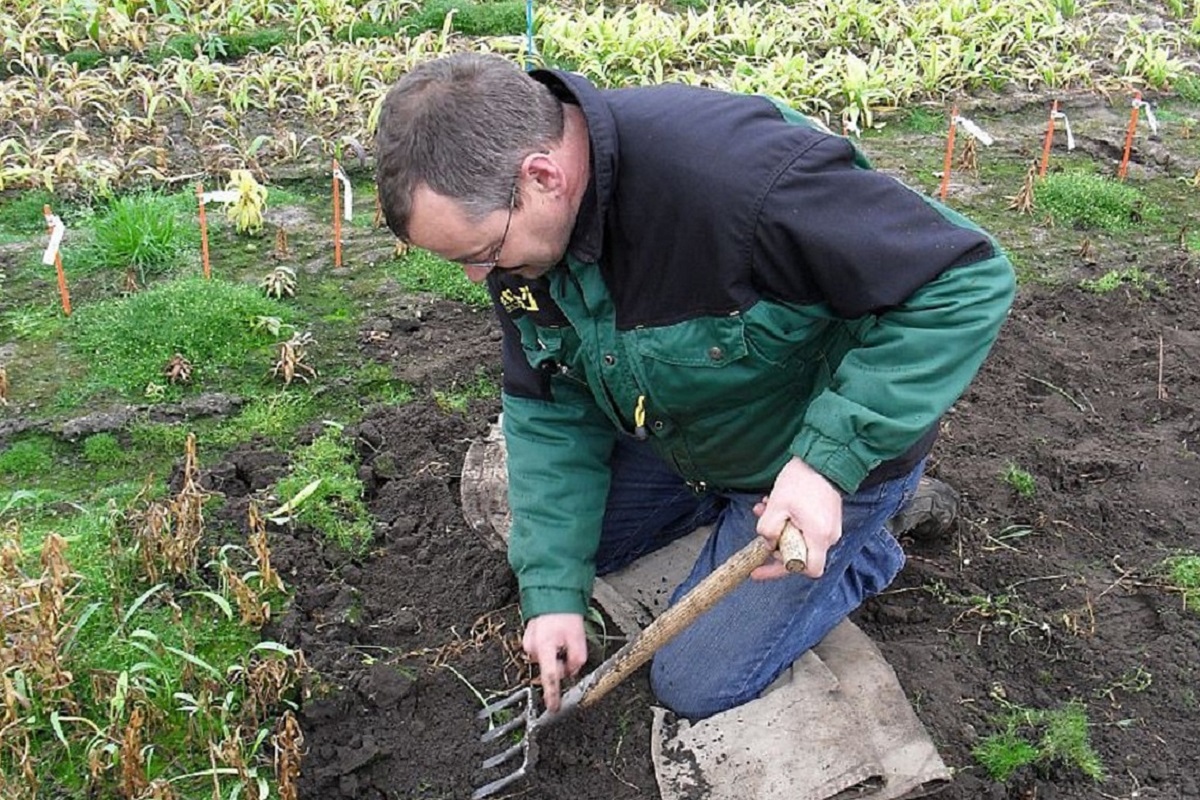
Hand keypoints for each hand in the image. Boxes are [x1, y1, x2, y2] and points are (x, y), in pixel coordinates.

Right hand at [522, 612, 586, 711]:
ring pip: (546, 660)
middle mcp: (533, 648)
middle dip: (561, 665)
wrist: (551, 595)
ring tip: (562, 638)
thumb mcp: (578, 638)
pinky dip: (550, 649)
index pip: (549, 677)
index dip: (552, 695)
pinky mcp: (527, 640)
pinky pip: (541, 652)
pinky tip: (555, 637)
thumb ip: (577, 659)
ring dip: (556, 655)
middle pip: (550, 669)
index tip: (553, 708)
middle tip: (569, 648)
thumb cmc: (565, 614)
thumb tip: (572, 672)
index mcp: (545, 647)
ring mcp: (528, 644)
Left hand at [751, 457, 842, 580]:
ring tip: (765, 509)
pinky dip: (790, 522)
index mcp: (819, 536)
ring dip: (780, 529)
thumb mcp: (776, 505)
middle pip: (801, 555)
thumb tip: (768, 543)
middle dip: (776, 544)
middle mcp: (829, 536)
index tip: (764, 565)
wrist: (822, 460)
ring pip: (801, 539)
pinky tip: (776, 504)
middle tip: (761, 532)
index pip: (808, 570)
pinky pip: (807, 529)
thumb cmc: (801, 480)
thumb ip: (768, 529)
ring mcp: (830, 527)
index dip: (783, 569)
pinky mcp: (828, 519)